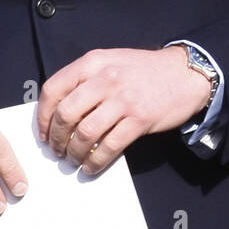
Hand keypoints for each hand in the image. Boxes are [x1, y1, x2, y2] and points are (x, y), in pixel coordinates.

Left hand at [37, 46, 211, 173]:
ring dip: (74, 153)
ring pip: (85, 134)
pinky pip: (109, 147)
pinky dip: (95, 161)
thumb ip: (86, 79)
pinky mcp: (139, 119)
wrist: (185, 73)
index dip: (43, 116)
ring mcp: (123, 99)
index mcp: (93, 62)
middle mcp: (105, 79)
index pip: (53, 89)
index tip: (43, 132)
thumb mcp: (111, 62)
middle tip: (56, 150)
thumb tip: (59, 111)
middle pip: (66, 114)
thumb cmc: (145, 70)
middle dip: (56, 138)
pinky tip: (91, 166)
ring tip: (73, 160)